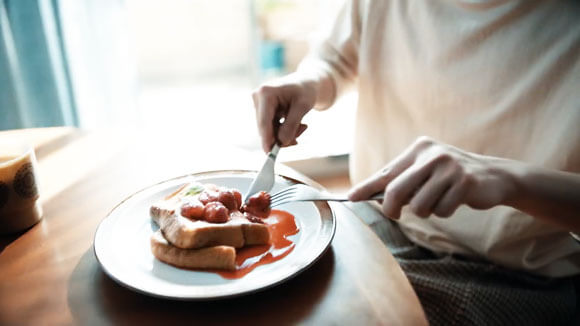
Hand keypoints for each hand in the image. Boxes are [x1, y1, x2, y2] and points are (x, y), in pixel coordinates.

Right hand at [252, 74, 315, 151]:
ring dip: (284, 134)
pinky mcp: (261, 110)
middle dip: (281, 137)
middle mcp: (258, 97)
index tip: (270, 154)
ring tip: (302, 127)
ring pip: (268, 130)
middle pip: (265, 127)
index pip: (264, 121)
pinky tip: (296, 125)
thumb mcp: (303, 107)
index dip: (267, 139)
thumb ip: (292, 125)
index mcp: (266, 93)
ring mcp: (258, 104)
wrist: (307, 83)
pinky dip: (283, 130)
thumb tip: (282, 142)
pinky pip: (270, 127)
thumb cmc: (306, 91)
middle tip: (297, 141)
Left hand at [348, 136, 516, 218]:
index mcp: (418, 149)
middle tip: (395, 214)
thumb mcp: (425, 171)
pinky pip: (441, 211)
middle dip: (391, 208)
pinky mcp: (465, 182)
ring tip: (437, 201)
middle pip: (396, 190)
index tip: (350, 198)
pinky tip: (455, 201)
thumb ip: (401, 180)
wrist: (494, 176)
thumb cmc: (450, 177)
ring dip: (425, 211)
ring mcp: (449, 167)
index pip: (386, 172)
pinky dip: (444, 212)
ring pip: (419, 205)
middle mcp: (432, 154)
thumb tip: (368, 195)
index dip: (366, 187)